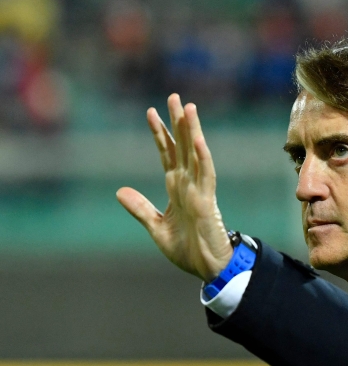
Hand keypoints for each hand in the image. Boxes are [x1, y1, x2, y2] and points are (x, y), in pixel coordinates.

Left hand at [117, 94, 232, 281]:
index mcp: (177, 189)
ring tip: (189, 107)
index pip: (167, 155)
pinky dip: (202, 157)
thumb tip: (119, 191)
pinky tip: (197, 140)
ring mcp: (200, 191)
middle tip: (174, 96)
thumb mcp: (156, 228)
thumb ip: (140, 209)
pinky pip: (206, 175)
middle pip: (182, 147)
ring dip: (192, 131)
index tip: (151, 111)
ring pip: (195, 155)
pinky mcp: (208, 202)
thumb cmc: (188, 250)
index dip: (160, 134)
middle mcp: (189, 184)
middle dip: (178, 122)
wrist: (208, 269)